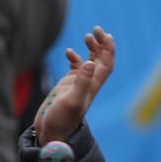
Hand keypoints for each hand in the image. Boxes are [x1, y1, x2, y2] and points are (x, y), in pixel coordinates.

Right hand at [35, 27, 115, 143]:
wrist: (51, 132)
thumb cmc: (61, 120)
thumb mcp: (71, 100)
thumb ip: (81, 82)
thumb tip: (90, 62)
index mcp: (92, 87)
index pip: (106, 65)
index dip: (109, 50)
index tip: (107, 36)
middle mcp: (88, 84)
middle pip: (100, 61)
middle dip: (101, 45)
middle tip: (96, 29)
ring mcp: (78, 84)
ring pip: (90, 63)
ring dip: (91, 49)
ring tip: (87, 36)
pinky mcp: (67, 86)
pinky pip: (76, 68)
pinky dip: (75, 58)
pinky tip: (69, 52)